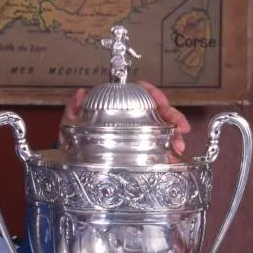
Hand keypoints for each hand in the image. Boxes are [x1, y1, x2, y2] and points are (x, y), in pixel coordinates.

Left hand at [60, 81, 190, 153]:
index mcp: (119, 105)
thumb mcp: (71, 122)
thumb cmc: (74, 138)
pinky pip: (160, 148)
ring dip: (175, 136)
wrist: (73, 161)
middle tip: (181, 127)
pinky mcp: (141, 150)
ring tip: (179, 147)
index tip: (161, 101)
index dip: (154, 93)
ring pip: (164, 128)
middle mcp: (132, 116)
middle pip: (159, 110)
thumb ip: (74, 108)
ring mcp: (139, 133)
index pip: (141, 91)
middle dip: (173, 116)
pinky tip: (173, 158)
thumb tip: (81, 93)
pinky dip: (169, 152)